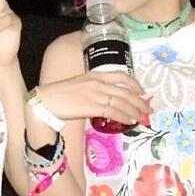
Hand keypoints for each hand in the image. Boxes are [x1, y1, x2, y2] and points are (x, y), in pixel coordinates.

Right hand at [35, 71, 150, 125]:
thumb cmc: (58, 95)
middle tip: (148, 110)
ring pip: (122, 102)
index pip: (121, 76)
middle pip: (125, 92)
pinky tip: (130, 121)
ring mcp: (96, 94)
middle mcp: (98, 83)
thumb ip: (93, 90)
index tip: (142, 91)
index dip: (134, 84)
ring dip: (135, 111)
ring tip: (142, 118)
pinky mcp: (93, 106)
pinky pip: (114, 112)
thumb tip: (105, 101)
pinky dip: (124, 116)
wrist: (46, 102)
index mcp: (94, 75)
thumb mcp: (78, 85)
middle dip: (139, 102)